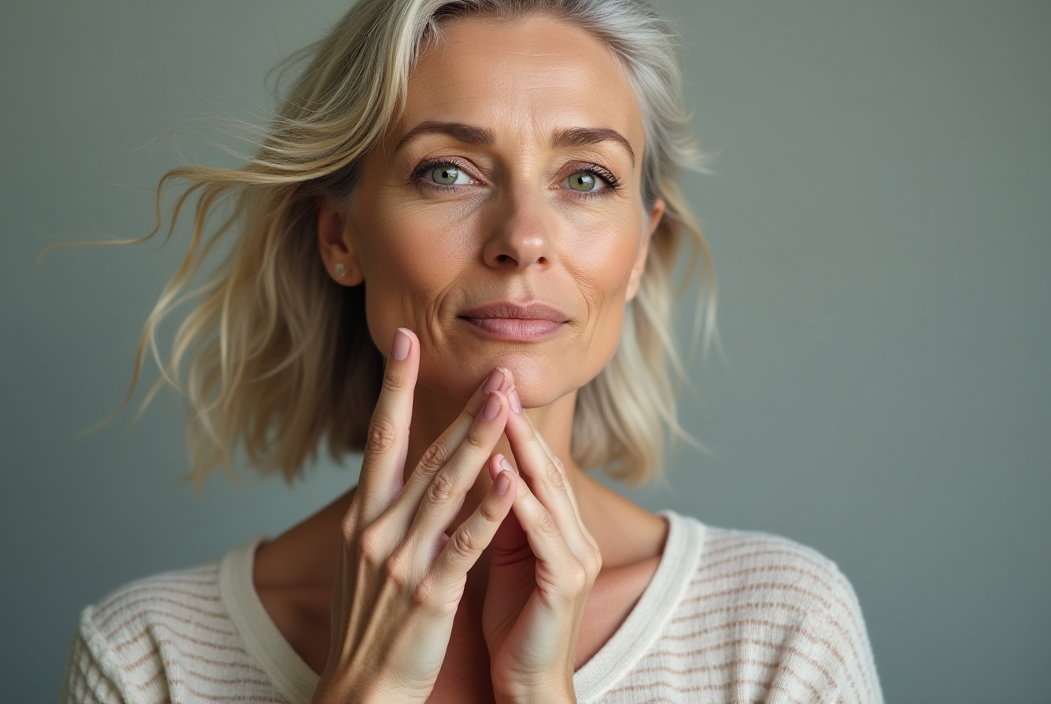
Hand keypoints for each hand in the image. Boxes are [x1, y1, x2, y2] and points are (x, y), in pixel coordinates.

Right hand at [313, 328, 520, 703]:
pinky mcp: (430, 593)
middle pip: (420, 452)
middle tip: (490, 369)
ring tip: (505, 402)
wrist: (358, 690)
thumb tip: (397, 473)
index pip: (379, 438)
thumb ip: (384, 515)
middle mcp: (378, 530)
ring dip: (478, 440)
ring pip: (445, 487)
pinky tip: (510, 478)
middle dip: (458, 407)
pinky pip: (464, 542)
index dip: (393, 386)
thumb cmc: (368, 627)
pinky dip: (488, 508)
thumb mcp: (365, 561)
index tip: (405, 340)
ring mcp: (402, 560)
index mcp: (363, 519)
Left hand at [481, 397, 601, 703]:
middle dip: (520, 420)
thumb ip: (498, 514)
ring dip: (524, 448)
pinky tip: (506, 472)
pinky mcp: (565, 581)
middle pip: (545, 465)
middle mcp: (572, 533)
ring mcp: (574, 555)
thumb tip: (476, 468)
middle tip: (498, 376)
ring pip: (548, 490)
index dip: (510, 422)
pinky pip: (544, 532)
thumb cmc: (514, 623)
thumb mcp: (502, 556)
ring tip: (500, 409)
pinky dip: (524, 500)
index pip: (532, 462)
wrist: (528, 684)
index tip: (485, 382)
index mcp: (554, 526)